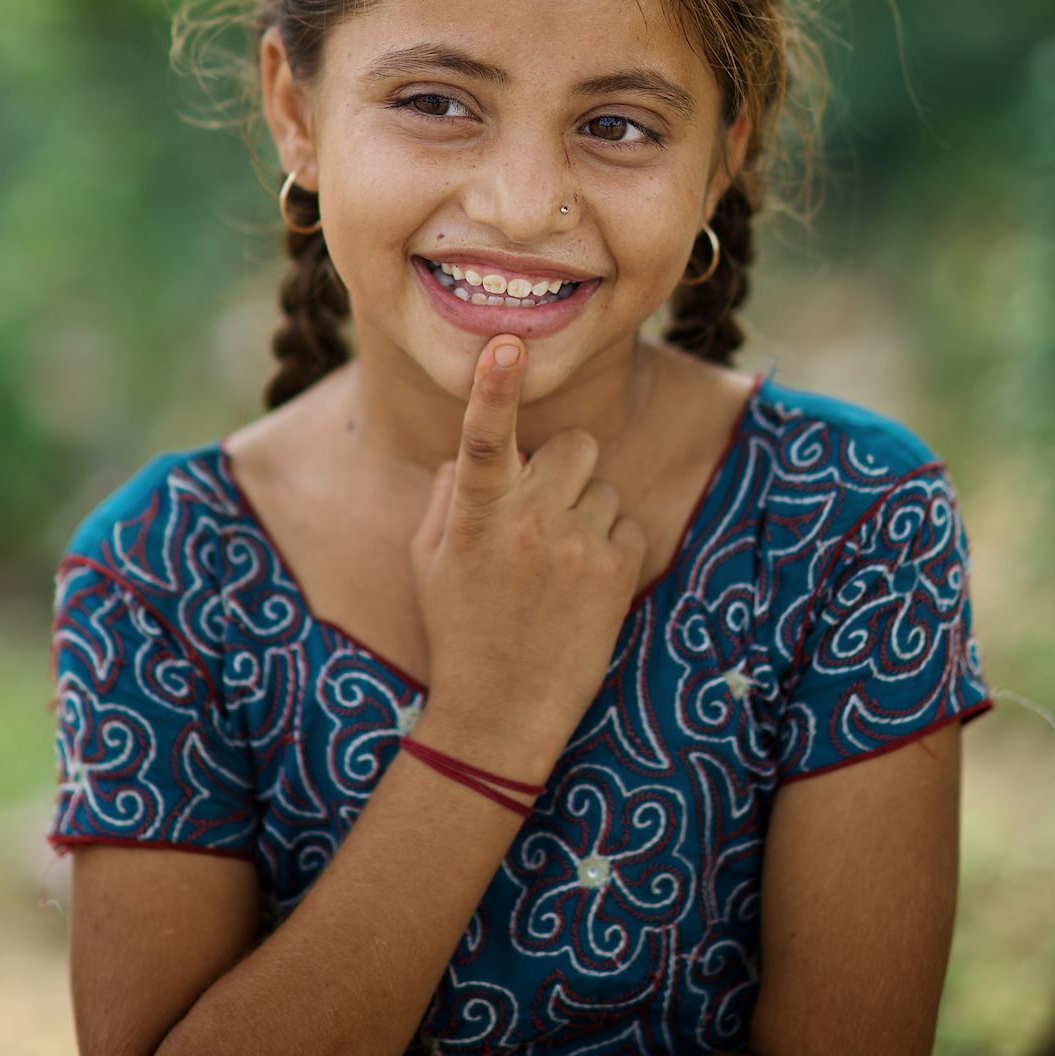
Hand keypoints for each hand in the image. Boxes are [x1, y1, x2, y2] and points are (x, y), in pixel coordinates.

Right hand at [409, 334, 646, 773]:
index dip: (495, 386)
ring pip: (604, 486)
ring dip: (586, 510)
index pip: (485, 435)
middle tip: (541, 511)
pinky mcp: (617, 572)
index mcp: (476, 512)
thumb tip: (469, 453)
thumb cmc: (457, 628)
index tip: (508, 343)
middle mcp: (530, 521)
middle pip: (574, 445)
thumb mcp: (430, 558)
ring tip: (556, 565)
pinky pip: (627, 525)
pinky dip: (609, 546)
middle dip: (563, 467)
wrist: (502, 713)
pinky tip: (581, 586)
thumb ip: (449, 494)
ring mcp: (578, 546)